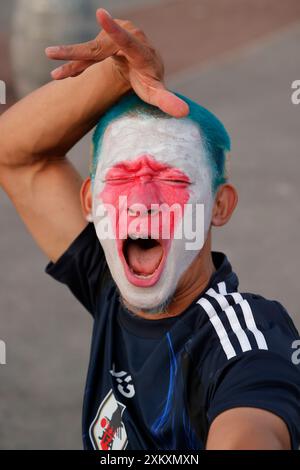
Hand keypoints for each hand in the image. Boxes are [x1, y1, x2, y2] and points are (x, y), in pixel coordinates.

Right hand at [45, 8, 188, 117]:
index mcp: (140, 51)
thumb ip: (168, 101)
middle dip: (76, 55)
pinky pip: (86, 54)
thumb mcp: (157, 93)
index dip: (115, 30)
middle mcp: (124, 39)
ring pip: (89, 52)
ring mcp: (111, 39)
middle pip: (98, 48)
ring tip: (56, 74)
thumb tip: (184, 113)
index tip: (101, 14)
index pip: (127, 41)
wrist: (142, 64)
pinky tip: (60, 74)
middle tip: (53, 54)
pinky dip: (74, 64)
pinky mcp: (101, 42)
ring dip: (72, 62)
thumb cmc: (150, 80)